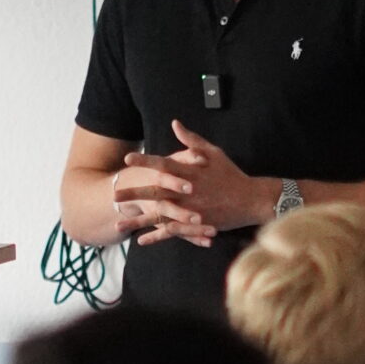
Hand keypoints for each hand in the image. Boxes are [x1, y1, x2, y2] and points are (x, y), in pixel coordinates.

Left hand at [113, 123, 274, 244]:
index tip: (127, 159)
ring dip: (138, 220)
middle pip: (155, 191)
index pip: (163, 164)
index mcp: (190, 171)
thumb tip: (174, 123)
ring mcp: (190, 209)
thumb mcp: (213, 152)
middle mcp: (187, 191)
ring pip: (159, 215)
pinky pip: (172, 232)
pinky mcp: (194, 224)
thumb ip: (191, 140)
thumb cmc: (231, 174)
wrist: (250, 200)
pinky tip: (140, 240)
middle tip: (114, 195)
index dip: (145, 161)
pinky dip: (156, 236)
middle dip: (134, 193)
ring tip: (118, 224)